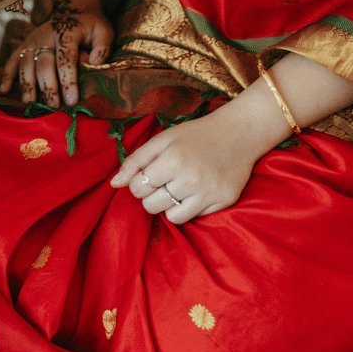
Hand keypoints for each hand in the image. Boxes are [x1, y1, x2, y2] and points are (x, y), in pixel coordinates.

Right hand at [0, 6, 112, 106]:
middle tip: (53, 107)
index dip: (68, 80)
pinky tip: (3, 91)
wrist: (72, 6)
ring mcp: (32, 40)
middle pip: (44, 64)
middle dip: (47, 87)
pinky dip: (6, 76)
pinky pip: (12, 60)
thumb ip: (103, 46)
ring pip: (26, 64)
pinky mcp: (24, 44)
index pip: (66, 58)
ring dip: (27, 84)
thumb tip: (94, 64)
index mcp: (67, 32)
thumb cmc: (90, 23)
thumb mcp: (104, 30)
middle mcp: (46, 35)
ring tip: (30, 104)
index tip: (71, 100)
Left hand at [109, 110, 268, 223]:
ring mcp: (209, 193)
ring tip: (176, 188)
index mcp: (172, 160)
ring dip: (168, 205)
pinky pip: (195, 218)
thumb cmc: (194, 135)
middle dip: (151, 195)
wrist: (237, 134)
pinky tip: (194, 191)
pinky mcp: (223, 202)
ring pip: (171, 217)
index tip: (147, 175)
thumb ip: (135, 160)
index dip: (137, 182)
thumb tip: (114, 184)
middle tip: (162, 181)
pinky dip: (189, 208)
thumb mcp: (162, 140)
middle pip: (151, 205)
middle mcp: (191, 179)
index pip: (138, 187)